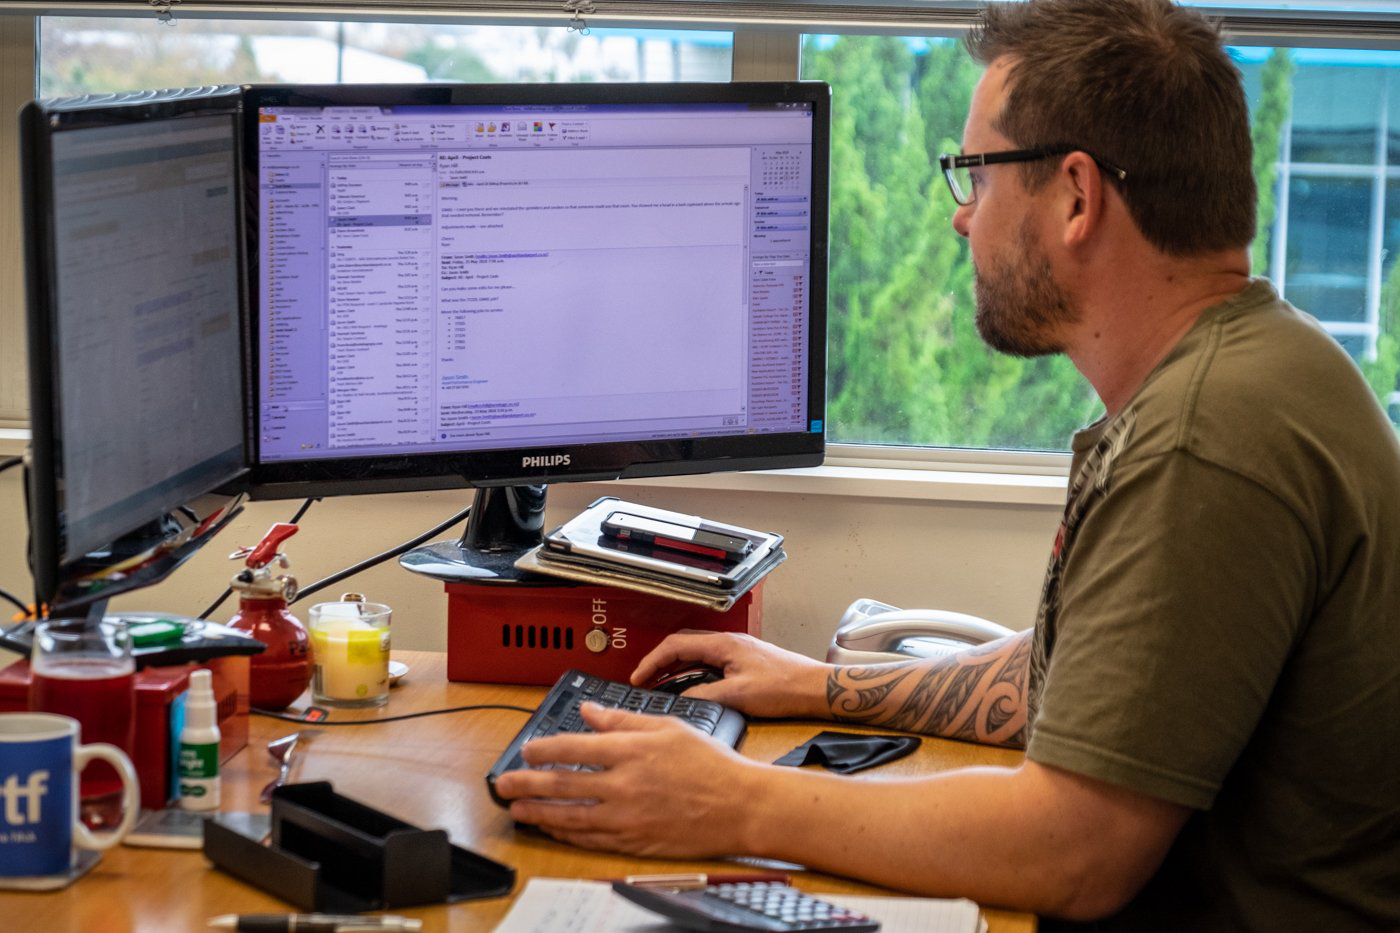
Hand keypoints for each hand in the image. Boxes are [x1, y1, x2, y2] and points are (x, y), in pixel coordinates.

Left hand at [494, 702, 760, 856]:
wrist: (740, 805)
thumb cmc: (711, 764)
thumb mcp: (668, 727)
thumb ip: (623, 720)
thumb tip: (590, 711)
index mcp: (631, 750)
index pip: (573, 747)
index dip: (544, 750)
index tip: (527, 750)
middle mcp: (624, 784)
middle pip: (562, 784)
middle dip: (526, 784)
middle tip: (503, 783)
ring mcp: (627, 816)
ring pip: (569, 816)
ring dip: (538, 812)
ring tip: (517, 808)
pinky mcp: (633, 841)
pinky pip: (590, 838)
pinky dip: (566, 832)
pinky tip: (553, 827)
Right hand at [632, 631, 831, 718]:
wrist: (816, 689)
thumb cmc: (784, 689)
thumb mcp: (738, 696)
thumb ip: (705, 697)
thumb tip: (681, 701)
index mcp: (723, 645)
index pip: (676, 645)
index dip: (652, 661)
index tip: (637, 678)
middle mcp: (728, 642)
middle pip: (683, 645)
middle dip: (659, 661)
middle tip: (643, 681)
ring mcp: (738, 651)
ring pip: (696, 653)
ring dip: (676, 666)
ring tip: (659, 685)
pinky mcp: (746, 662)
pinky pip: (710, 662)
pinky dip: (693, 672)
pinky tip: (690, 688)